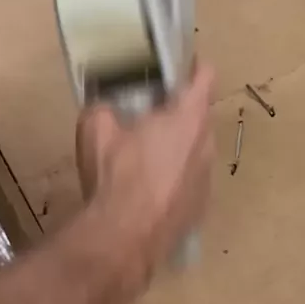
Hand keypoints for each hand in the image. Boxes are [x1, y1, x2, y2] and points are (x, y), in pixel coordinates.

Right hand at [76, 64, 214, 292]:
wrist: (125, 238)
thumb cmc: (116, 175)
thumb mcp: (96, 130)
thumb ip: (102, 108)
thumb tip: (102, 104)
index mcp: (189, 117)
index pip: (206, 76)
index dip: (193, 66)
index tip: (178, 65)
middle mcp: (206, 143)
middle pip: (201, 114)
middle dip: (181, 109)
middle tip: (153, 111)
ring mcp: (208, 177)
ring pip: (198, 148)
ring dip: (180, 144)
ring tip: (150, 152)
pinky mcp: (201, 206)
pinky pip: (192, 179)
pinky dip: (177, 176)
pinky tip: (151, 187)